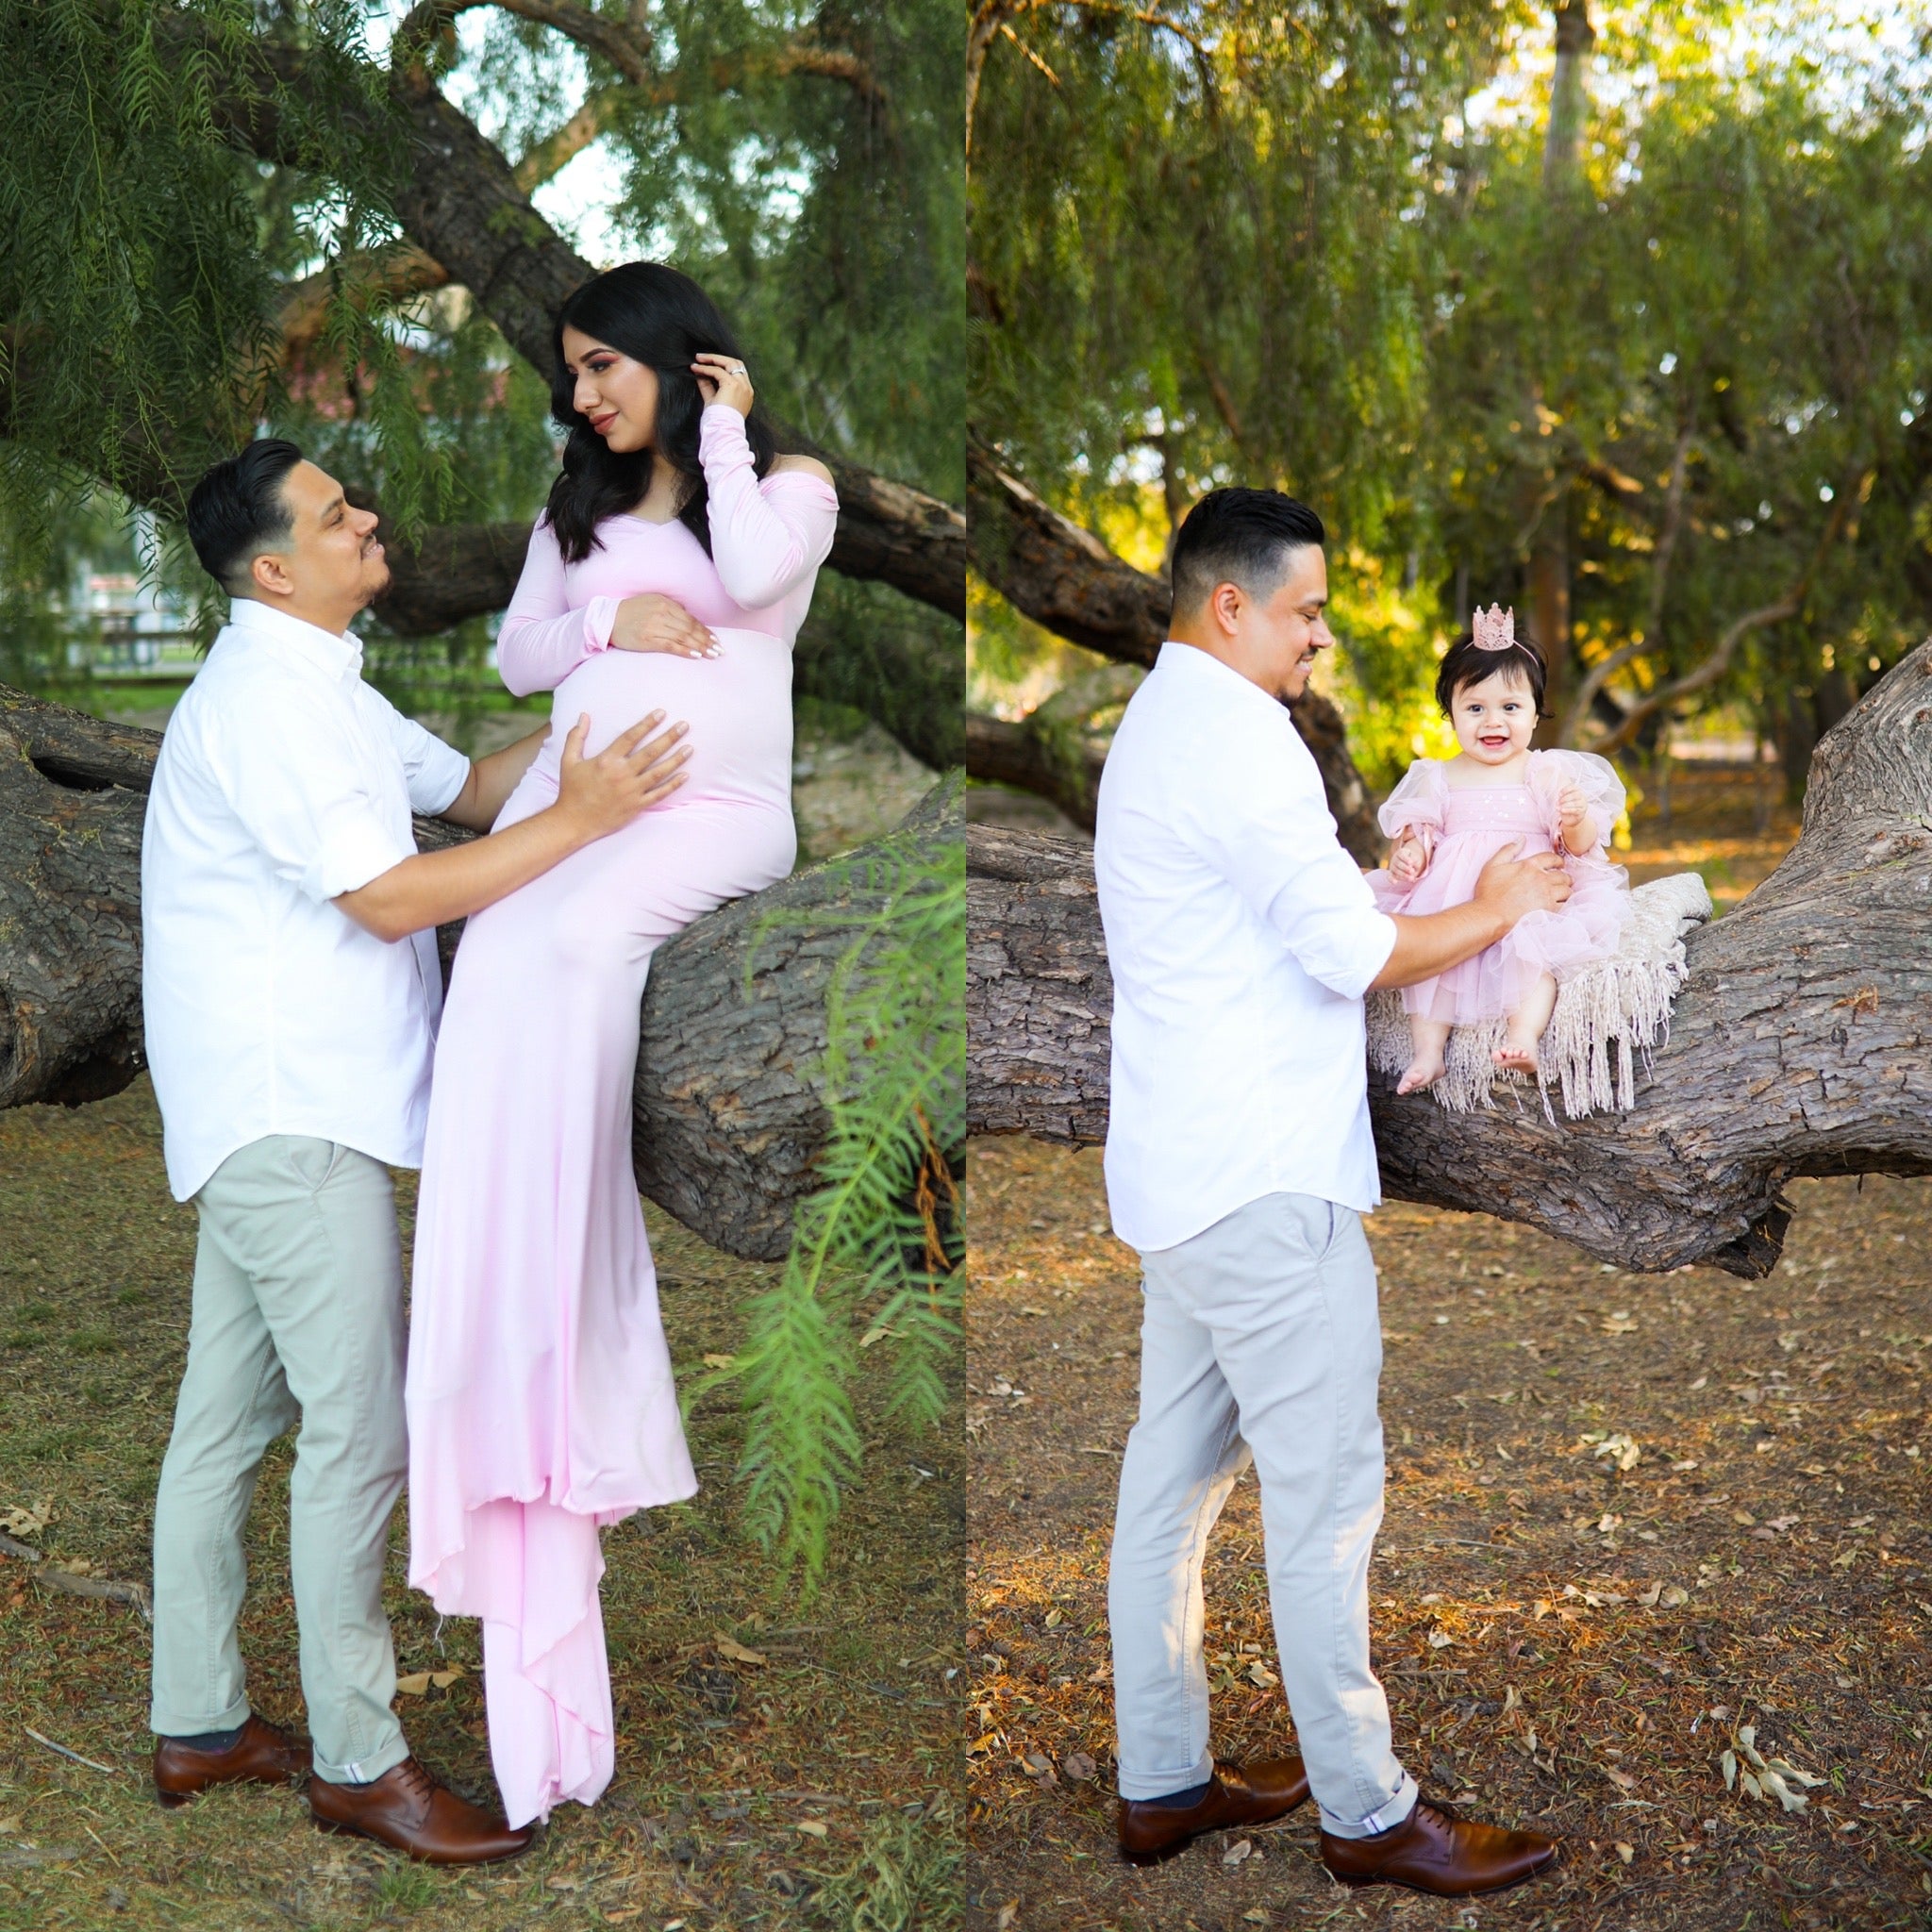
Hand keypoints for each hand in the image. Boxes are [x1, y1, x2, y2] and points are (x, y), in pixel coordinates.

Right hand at [555, 710, 689, 837]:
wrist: (574, 822)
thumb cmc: (571, 790)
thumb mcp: (568, 761)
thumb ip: (576, 737)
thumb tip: (584, 715)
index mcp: (607, 760)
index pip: (631, 737)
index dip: (647, 724)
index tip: (661, 713)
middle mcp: (622, 774)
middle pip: (651, 752)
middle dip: (669, 737)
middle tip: (684, 725)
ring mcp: (632, 791)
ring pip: (659, 772)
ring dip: (676, 759)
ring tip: (690, 748)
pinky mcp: (637, 806)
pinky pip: (659, 794)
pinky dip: (673, 785)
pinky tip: (685, 775)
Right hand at [610, 593, 717, 658]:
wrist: (608, 619)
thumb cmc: (631, 613)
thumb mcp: (652, 603)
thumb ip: (670, 609)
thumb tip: (689, 620)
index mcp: (664, 603)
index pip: (690, 619)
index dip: (705, 630)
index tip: (715, 640)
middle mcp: (661, 613)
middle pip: (690, 628)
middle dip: (707, 640)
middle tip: (719, 650)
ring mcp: (654, 626)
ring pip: (683, 637)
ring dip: (700, 646)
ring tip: (712, 654)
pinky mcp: (647, 639)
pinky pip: (671, 645)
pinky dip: (685, 650)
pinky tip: (696, 655)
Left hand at [692, 352, 752, 416]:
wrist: (723, 431)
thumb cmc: (719, 422)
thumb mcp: (713, 401)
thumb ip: (708, 387)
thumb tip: (700, 375)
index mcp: (745, 393)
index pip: (737, 372)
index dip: (722, 366)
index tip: (707, 366)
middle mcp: (746, 388)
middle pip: (736, 363)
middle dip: (718, 358)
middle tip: (701, 357)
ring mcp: (741, 386)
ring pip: (729, 362)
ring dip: (713, 358)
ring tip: (699, 358)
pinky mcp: (733, 385)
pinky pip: (718, 371)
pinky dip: (706, 368)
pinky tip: (696, 368)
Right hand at [1389, 833, 1428, 883]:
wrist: (1406, 861)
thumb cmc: (1413, 857)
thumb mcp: (1415, 854)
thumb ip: (1417, 855)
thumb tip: (1421, 856)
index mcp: (1401, 852)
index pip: (1402, 855)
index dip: (1406, 859)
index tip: (1412, 863)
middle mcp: (1395, 859)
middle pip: (1399, 863)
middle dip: (1406, 868)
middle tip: (1413, 871)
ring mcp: (1393, 866)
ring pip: (1396, 870)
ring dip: (1403, 875)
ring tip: (1412, 879)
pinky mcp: (1392, 873)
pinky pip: (1389, 876)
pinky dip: (1391, 879)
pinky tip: (1395, 882)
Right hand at [1471, 839, 1570, 926]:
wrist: (1490, 915)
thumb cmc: (1489, 892)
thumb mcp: (1493, 866)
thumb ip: (1508, 850)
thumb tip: (1521, 838)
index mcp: (1529, 865)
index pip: (1552, 858)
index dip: (1558, 861)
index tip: (1559, 865)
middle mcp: (1541, 878)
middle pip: (1563, 875)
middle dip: (1563, 878)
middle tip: (1560, 882)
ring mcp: (1547, 894)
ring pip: (1567, 890)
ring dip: (1564, 891)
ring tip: (1560, 894)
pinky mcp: (1549, 909)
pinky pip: (1564, 905)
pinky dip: (1563, 904)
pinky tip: (1558, 905)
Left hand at [1557, 784, 1593, 845]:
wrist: (1571, 819)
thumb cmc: (1566, 807)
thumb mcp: (1563, 800)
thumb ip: (1561, 796)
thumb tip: (1557, 795)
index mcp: (1578, 792)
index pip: (1574, 787)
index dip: (1566, 790)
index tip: (1559, 795)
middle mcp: (1582, 798)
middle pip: (1575, 795)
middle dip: (1565, 798)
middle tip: (1558, 802)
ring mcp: (1583, 805)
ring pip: (1576, 803)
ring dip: (1565, 805)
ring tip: (1558, 807)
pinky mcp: (1582, 813)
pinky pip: (1575, 810)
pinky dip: (1567, 810)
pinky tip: (1561, 810)